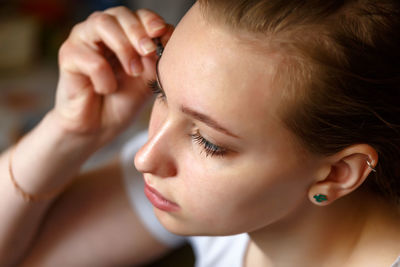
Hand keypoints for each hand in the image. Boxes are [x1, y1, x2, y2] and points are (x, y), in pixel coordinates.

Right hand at [53, 7, 172, 143]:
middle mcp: (101, 30)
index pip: (138, 15)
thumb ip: (157, 57)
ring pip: (101, 23)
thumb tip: (169, 35)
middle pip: (119, 13)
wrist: (100, 126)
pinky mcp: (67, 55)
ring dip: (123, 47)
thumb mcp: (148, 78)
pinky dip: (105, 78)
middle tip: (149, 51)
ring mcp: (82, 39)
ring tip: (134, 72)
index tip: (161, 34)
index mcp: (123, 32)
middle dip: (138, 31)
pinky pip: (90, 59)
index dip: (150, 20)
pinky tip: (107, 90)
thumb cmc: (124, 99)